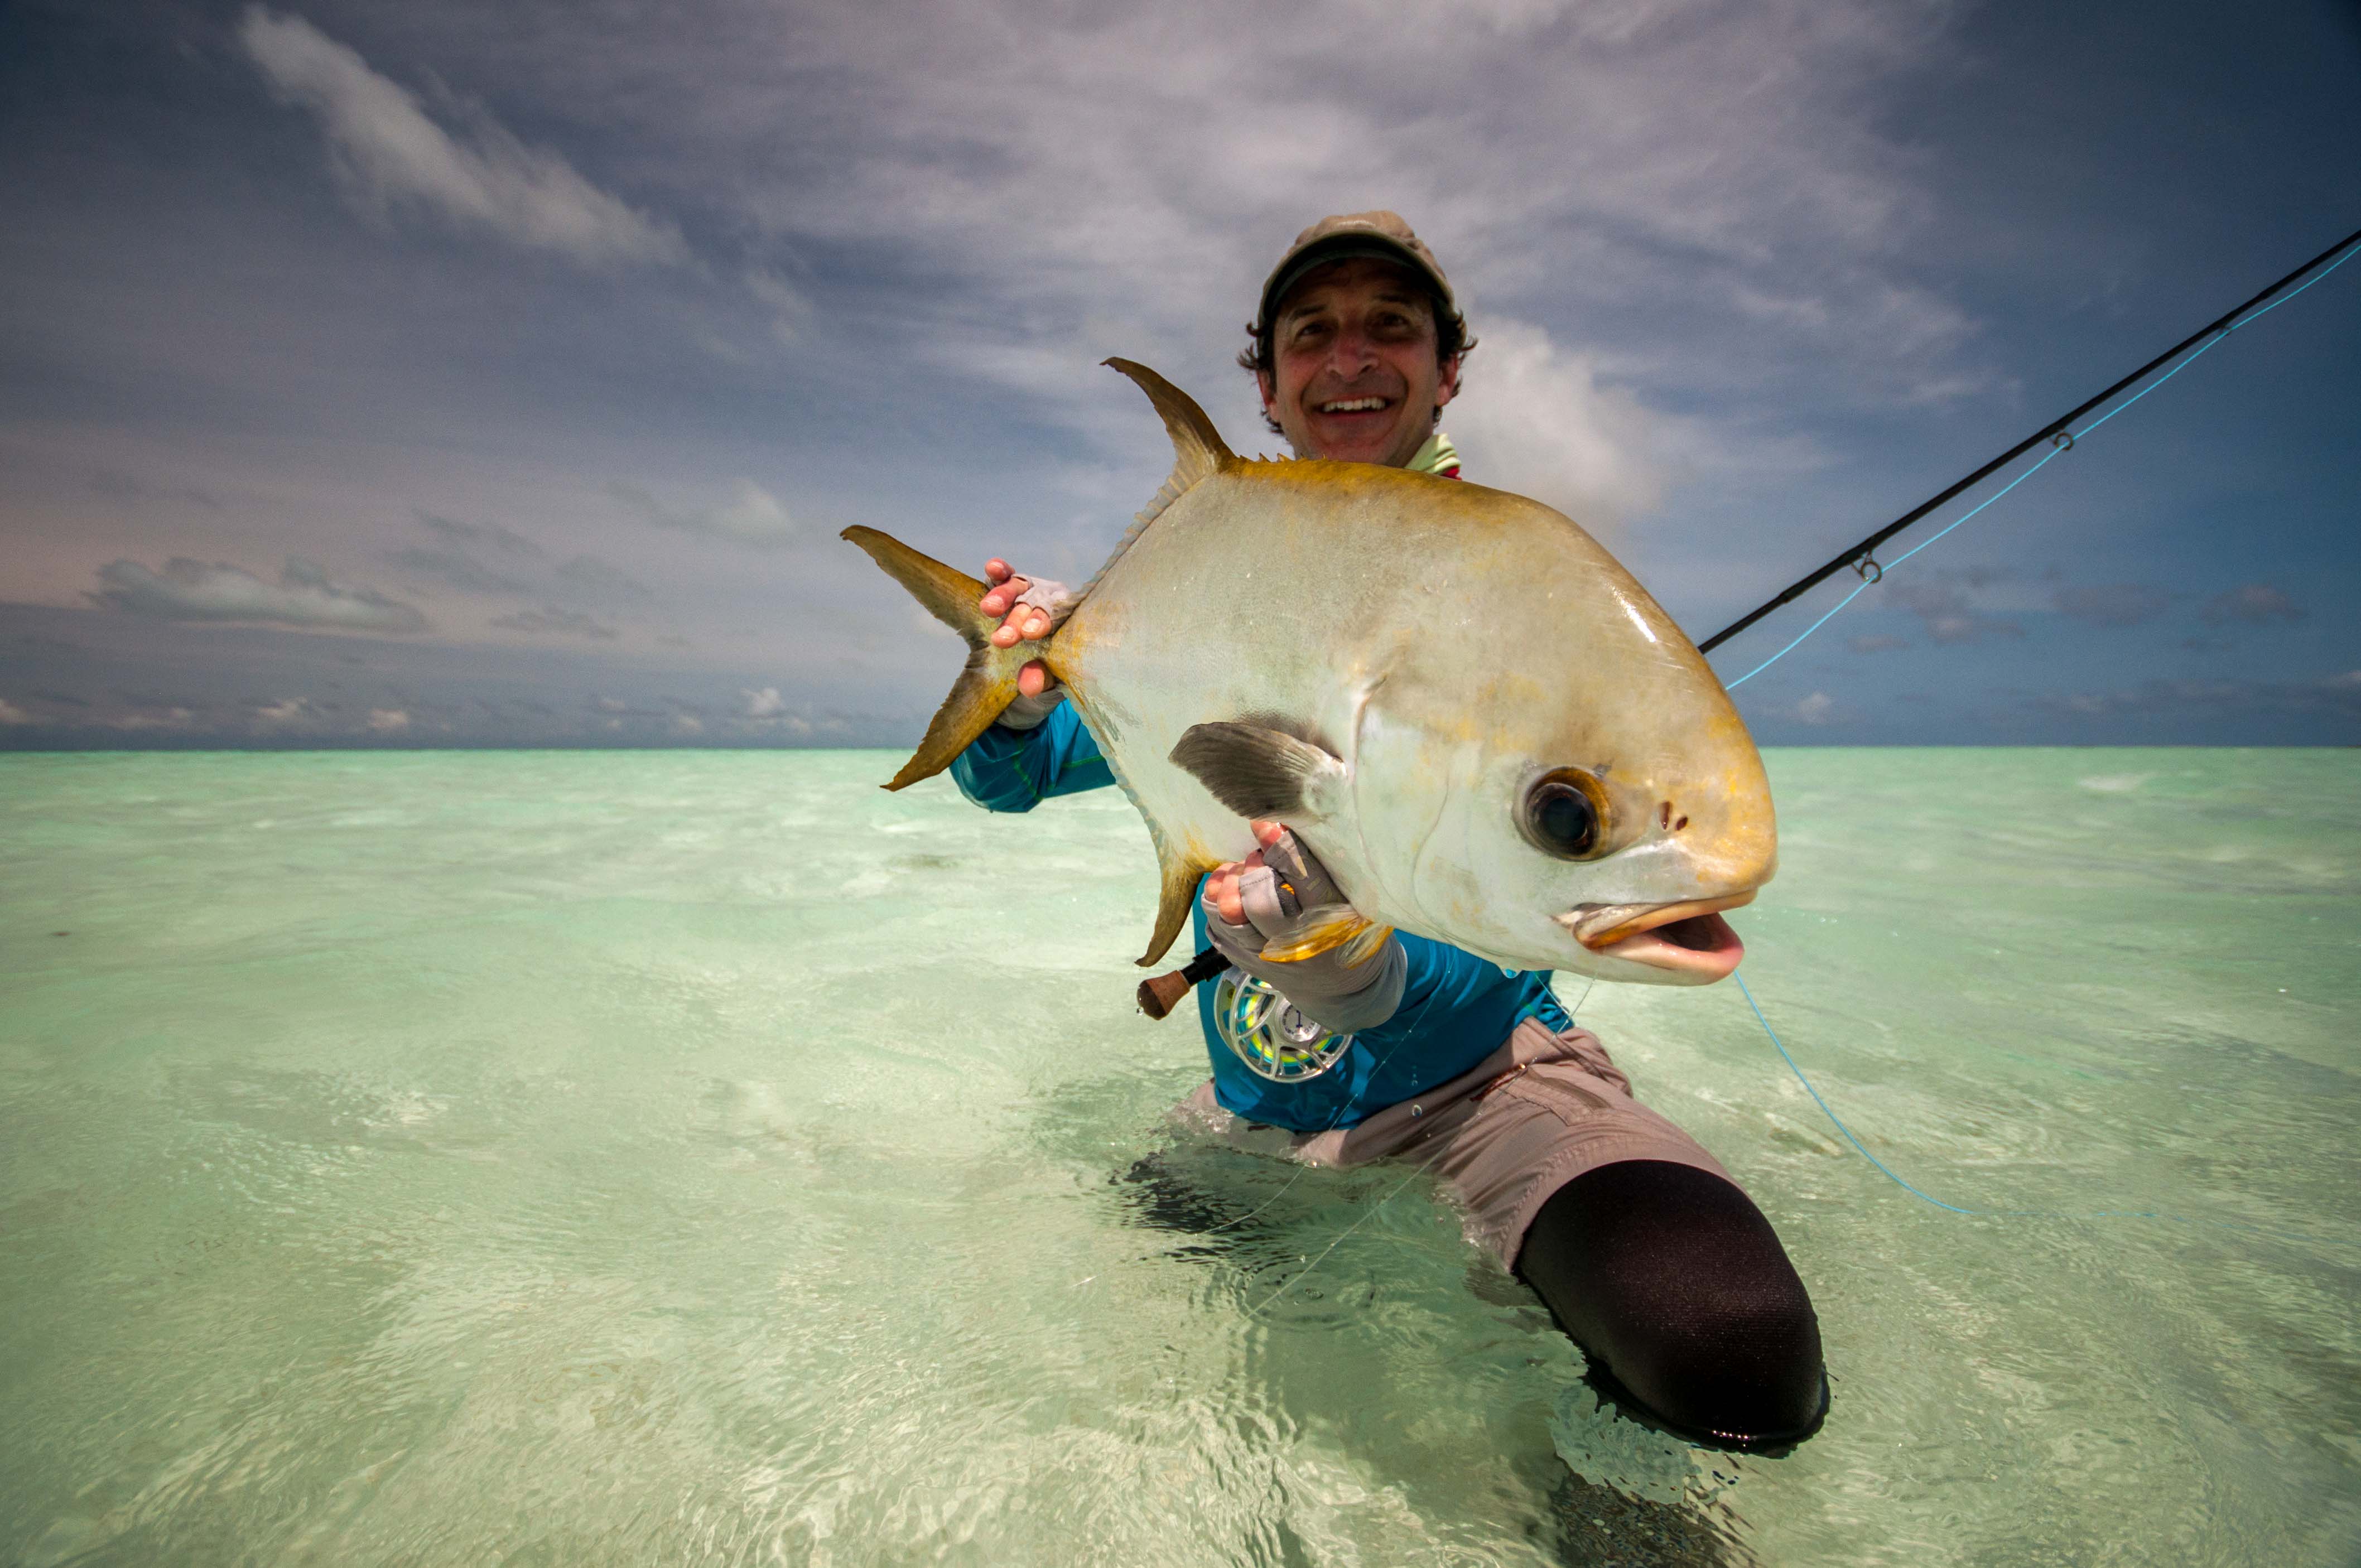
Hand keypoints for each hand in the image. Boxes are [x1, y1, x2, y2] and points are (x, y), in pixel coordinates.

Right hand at [979, 559, 1056, 697]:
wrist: (1036, 663)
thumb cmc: (1051, 669)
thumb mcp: (1050, 680)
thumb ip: (1042, 680)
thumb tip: (1029, 684)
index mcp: (1070, 620)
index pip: (1060, 615)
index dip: (1043, 621)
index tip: (1030, 634)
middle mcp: (1052, 601)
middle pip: (1037, 602)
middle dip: (1019, 618)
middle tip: (1003, 638)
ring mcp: (1031, 592)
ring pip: (1019, 587)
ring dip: (1004, 596)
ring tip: (989, 608)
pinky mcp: (1010, 589)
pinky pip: (1004, 578)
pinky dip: (999, 572)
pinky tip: (992, 567)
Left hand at [1200, 821, 1405, 1031]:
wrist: (1345, 991)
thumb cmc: (1354, 931)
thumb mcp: (1359, 900)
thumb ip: (1332, 867)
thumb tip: (1291, 822)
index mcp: (1331, 918)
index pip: (1301, 876)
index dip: (1278, 845)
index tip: (1263, 823)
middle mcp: (1298, 941)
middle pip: (1258, 899)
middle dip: (1253, 867)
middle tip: (1257, 856)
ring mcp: (1270, 956)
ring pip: (1231, 916)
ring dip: (1228, 884)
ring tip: (1236, 870)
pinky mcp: (1250, 964)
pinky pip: (1218, 931)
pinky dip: (1216, 904)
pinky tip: (1225, 890)